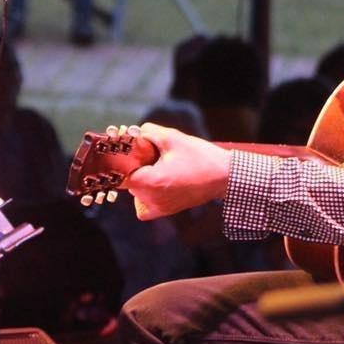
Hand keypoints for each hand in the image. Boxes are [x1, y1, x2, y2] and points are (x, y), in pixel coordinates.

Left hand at [106, 122, 230, 219]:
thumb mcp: (172, 138)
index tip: (124, 150)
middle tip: (149, 154)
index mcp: (150, 182)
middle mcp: (151, 199)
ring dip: (141, 178)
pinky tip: (159, 181)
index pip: (118, 174)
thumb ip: (148, 132)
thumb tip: (133, 132)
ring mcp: (159, 208)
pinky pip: (145, 204)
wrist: (225, 177)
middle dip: (134, 166)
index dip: (118, 161)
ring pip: (136, 191)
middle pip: (128, 181)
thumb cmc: (200, 158)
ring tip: (160, 166)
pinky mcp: (166, 211)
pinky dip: (146, 194)